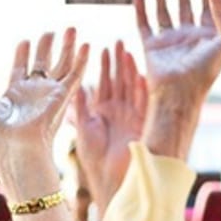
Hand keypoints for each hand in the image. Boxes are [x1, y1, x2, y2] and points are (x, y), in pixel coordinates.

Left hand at [0, 29, 88, 177]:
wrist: (16, 151)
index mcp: (15, 96)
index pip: (21, 69)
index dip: (23, 54)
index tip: (25, 42)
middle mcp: (34, 94)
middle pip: (43, 64)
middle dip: (46, 47)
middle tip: (51, 32)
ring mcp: (49, 95)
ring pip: (61, 65)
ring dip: (67, 47)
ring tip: (71, 29)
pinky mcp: (62, 97)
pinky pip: (75, 75)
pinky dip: (82, 60)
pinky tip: (87, 46)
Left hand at [69, 41, 146, 215]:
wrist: (110, 178)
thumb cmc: (94, 159)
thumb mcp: (83, 128)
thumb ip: (81, 107)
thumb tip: (76, 86)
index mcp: (102, 113)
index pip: (104, 84)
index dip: (103, 66)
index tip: (102, 48)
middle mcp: (118, 113)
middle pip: (118, 81)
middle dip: (117, 62)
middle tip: (117, 41)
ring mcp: (131, 117)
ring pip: (130, 88)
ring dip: (129, 70)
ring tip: (127, 50)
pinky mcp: (141, 124)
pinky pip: (143, 102)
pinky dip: (142, 88)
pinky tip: (140, 73)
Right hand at [134, 0, 220, 158]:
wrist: (179, 96)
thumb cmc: (203, 74)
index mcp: (206, 36)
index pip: (206, 5)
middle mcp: (188, 36)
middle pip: (183, 3)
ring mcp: (169, 41)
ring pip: (163, 9)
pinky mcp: (151, 47)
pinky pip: (144, 24)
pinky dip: (141, 10)